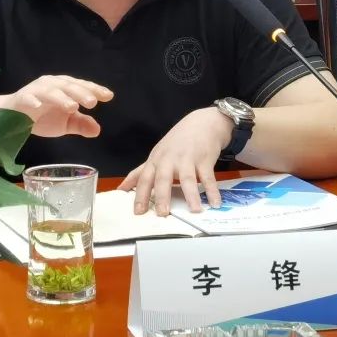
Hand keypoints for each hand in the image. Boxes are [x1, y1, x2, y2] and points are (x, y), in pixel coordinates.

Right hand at [0, 75, 112, 137]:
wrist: (12, 117)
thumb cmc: (41, 117)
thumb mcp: (64, 123)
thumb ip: (80, 124)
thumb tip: (97, 130)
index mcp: (64, 88)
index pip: (82, 87)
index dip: (94, 90)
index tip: (109, 96)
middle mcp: (52, 85)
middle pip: (69, 86)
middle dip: (81, 93)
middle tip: (93, 102)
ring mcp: (36, 90)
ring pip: (51, 91)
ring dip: (61, 97)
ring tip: (73, 107)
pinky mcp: (22, 98)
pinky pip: (28, 98)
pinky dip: (33, 101)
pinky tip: (39, 107)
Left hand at [118, 107, 232, 215]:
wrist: (201, 123)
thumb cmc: (176, 142)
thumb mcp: (156, 155)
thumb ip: (140, 173)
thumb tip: (121, 188)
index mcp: (156, 160)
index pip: (145, 178)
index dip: (140, 195)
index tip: (138, 212)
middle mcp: (170, 160)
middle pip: (164, 178)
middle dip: (162, 196)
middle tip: (162, 213)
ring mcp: (188, 158)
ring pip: (188, 178)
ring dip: (191, 194)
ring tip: (194, 210)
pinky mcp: (204, 159)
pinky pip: (208, 177)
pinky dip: (212, 190)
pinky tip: (215, 203)